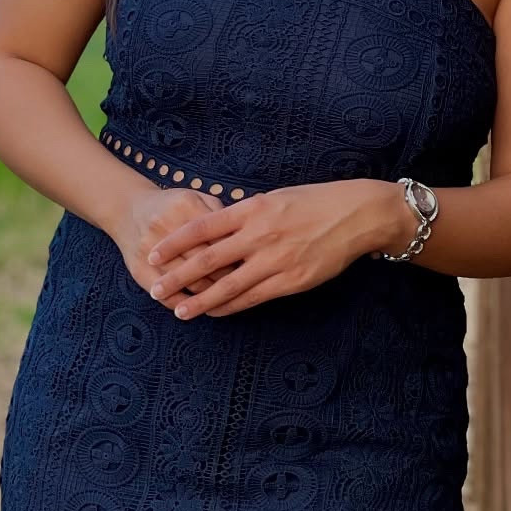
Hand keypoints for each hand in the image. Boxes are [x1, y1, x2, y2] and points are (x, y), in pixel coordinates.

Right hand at [108, 184, 242, 298]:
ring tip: (224, 297)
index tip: (250, 263)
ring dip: (209, 295)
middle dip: (227, 276)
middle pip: (206, 262)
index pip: (220, 238)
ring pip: (189, 283)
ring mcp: (150, 251)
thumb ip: (220, 213)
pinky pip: (166, 296)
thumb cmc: (172, 206)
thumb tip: (245, 239)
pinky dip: (185, 305)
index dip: (237, 254)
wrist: (127, 209)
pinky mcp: (139, 271)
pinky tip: (198, 307)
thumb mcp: (196, 198)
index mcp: (185, 206)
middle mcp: (165, 226)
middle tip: (241, 284)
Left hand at [146, 178, 407, 318]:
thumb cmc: (314, 202)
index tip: (155, 253)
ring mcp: (275, 260)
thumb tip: (216, 224)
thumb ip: (246, 213)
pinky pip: (253, 298)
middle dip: (178, 275)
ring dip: (201, 300)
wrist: (356, 215)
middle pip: (208, 259)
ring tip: (179, 310)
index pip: (203, 227)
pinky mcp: (290, 280)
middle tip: (154, 288)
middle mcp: (259, 234)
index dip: (176, 242)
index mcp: (252, 209)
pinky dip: (231, 306)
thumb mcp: (275, 197)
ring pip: (228, 285)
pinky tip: (217, 313)